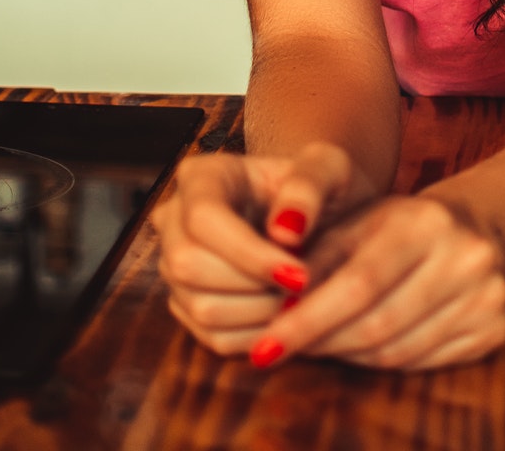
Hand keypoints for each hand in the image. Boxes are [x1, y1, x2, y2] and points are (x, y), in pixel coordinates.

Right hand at [151, 141, 368, 357]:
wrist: (324, 219)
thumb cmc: (322, 187)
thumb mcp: (329, 167)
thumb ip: (310, 184)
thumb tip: (285, 232)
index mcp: (201, 176)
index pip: (204, 218)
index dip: (248, 253)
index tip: (299, 274)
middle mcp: (175, 220)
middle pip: (189, 266)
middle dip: (254, 285)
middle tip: (303, 285)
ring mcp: (175, 267)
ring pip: (201, 308)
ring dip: (260, 313)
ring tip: (297, 294)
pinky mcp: (188, 306)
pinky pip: (214, 337)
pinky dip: (257, 335)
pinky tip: (286, 312)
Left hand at [245, 194, 504, 372]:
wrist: (467, 227)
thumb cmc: (395, 225)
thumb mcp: (355, 223)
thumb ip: (317, 256)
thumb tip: (276, 301)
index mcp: (426, 220)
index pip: (358, 283)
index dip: (308, 319)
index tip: (265, 346)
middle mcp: (466, 255)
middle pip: (378, 324)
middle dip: (324, 342)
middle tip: (285, 350)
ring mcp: (488, 295)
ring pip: (400, 351)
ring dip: (350, 356)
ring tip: (321, 347)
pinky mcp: (495, 328)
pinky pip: (426, 364)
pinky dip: (385, 364)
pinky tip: (363, 351)